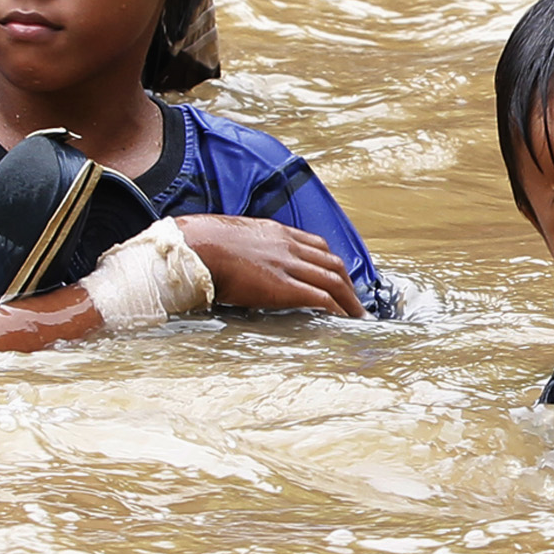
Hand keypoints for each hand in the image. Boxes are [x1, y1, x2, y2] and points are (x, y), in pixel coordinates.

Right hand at [173, 214, 362, 315]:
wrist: (196, 247)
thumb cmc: (204, 244)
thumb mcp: (234, 236)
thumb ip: (248, 248)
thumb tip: (245, 262)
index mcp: (277, 233)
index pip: (317, 245)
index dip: (332, 263)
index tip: (339, 277)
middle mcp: (289, 246)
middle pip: (332, 263)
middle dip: (348, 284)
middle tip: (356, 302)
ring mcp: (288, 265)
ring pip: (332, 280)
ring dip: (349, 300)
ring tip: (358, 317)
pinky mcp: (282, 287)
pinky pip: (320, 298)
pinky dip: (336, 309)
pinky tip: (342, 321)